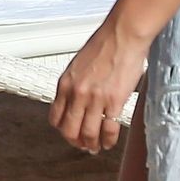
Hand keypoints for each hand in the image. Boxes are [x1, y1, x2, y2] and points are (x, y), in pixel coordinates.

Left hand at [49, 14, 149, 153]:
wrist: (123, 34)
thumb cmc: (105, 44)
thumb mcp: (79, 65)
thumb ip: (75, 84)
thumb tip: (77, 101)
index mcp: (65, 84)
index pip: (56, 118)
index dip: (63, 130)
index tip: (70, 134)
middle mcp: (77, 93)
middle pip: (70, 130)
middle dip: (76, 142)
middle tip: (84, 146)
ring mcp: (95, 98)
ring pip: (88, 133)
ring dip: (93, 144)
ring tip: (98, 147)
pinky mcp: (114, 100)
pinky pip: (108, 128)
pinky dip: (108, 140)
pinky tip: (110, 141)